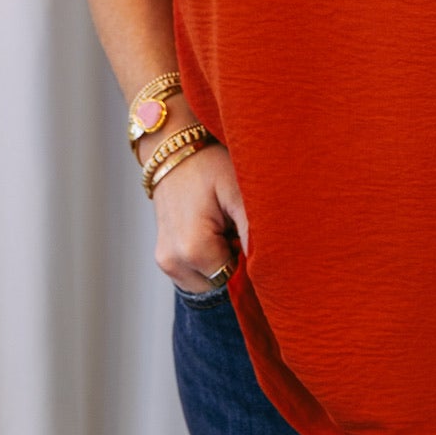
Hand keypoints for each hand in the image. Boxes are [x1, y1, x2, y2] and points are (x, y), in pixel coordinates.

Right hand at [149, 137, 247, 294]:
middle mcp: (174, 261)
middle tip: (239, 229)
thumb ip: (253, 231)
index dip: (251, 264)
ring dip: (222, 264)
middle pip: (221, 285)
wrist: (172, 149)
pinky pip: (195, 274)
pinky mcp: (164, 258)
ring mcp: (166, 261)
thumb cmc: (208, 165)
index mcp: (193, 249)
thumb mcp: (238, 192)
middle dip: (236, 265)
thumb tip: (271, 265)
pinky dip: (209, 261)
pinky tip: (214, 232)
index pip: (234, 281)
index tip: (255, 239)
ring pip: (208, 283)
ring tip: (226, 229)